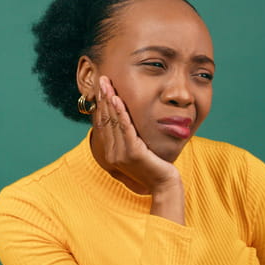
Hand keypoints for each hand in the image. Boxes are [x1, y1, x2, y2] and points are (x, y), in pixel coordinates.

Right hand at [94, 76, 182, 196]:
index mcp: (109, 152)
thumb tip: (124, 118)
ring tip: (107, 85)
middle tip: (102, 79)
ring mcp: (120, 154)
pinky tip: (118, 100)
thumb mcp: (137, 149)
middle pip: (105, 120)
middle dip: (103, 98)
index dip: (101, 104)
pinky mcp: (132, 153)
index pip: (102, 123)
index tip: (101, 87)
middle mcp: (111, 154)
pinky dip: (121, 113)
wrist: (163, 184)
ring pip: (113, 122)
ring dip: (109, 101)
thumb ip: (128, 137)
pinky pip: (125, 129)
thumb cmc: (153, 167)